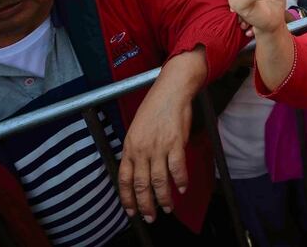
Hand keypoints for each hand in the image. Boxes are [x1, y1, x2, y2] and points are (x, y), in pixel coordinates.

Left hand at [118, 48, 205, 222]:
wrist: (171, 90)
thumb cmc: (155, 107)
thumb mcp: (137, 129)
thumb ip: (137, 150)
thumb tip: (140, 169)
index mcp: (130, 146)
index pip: (124, 179)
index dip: (127, 198)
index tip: (132, 211)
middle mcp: (142, 149)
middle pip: (141, 185)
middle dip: (145, 205)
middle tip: (150, 217)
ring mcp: (158, 147)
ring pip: (159, 181)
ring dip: (164, 198)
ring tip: (168, 208)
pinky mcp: (175, 143)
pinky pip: (177, 168)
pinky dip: (180, 181)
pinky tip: (182, 188)